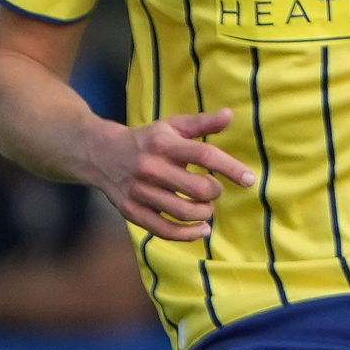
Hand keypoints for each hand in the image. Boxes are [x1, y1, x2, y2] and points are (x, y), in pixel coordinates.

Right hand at [95, 108, 254, 240]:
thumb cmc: (147, 140)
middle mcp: (150, 167)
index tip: (249, 179)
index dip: (231, 168)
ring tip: (206, 208)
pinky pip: (164, 230)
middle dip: (214, 192)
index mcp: (163, 143)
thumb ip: (201, 123)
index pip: (205, 155)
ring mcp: (139, 191)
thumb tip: (230, 115)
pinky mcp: (130, 210)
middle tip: (213, 190)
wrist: (99, 154)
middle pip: (198, 188)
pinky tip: (201, 229)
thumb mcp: (171, 127)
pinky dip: (188, 234)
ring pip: (185, 211)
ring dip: (205, 213)